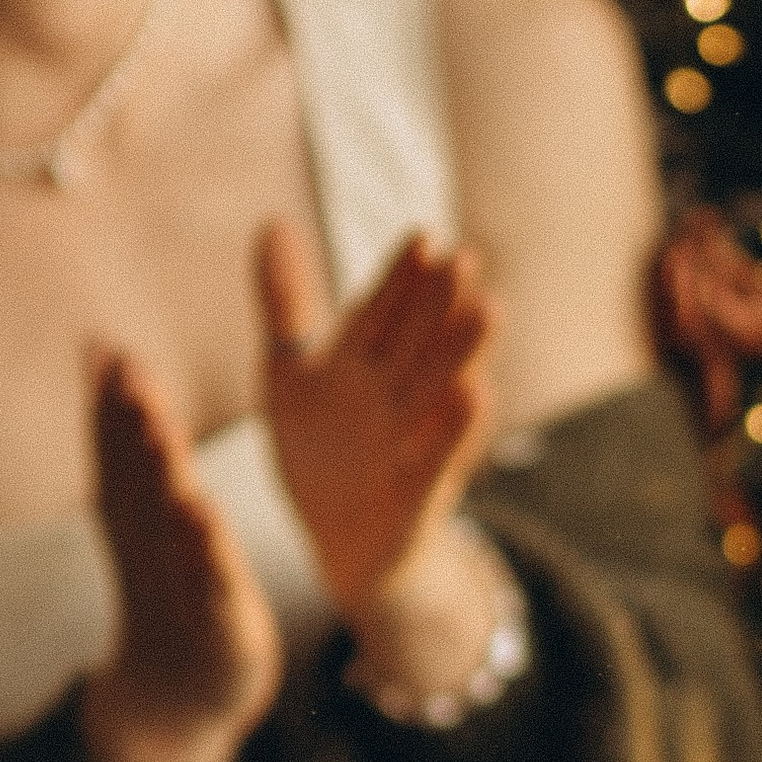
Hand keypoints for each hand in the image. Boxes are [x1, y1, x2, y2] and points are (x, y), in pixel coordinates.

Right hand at [80, 356, 282, 761]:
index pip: (129, 449)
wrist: (178, 698)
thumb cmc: (168, 589)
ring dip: (168, 479)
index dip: (116, 401)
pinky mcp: (225, 626)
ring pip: (178, 525)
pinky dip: (210, 555)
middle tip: (130, 375)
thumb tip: (98, 346)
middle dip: (136, 426)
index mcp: (147, 512)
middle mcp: (160, 544)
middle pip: (146, 478)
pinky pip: (219, 586)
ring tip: (161, 432)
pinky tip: (205, 520)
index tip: (108, 349)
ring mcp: (190, 585)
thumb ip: (122, 430)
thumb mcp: (145, 508)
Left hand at [258, 223, 496, 626]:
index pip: (383, 312)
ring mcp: (406, 445)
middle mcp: (391, 398)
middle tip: (463, 257)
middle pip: (416, 343)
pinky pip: (435, 461)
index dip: (401, 278)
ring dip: (460, 354)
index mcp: (362, 365)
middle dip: (437, 303)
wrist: (342, 542)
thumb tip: (273, 220)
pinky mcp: (414, 497)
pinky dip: (452, 432)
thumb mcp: (290, 373)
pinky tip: (474, 394)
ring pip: (435, 392)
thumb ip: (285, 301)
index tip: (422, 235)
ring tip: (488, 309)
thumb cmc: (324, 450)